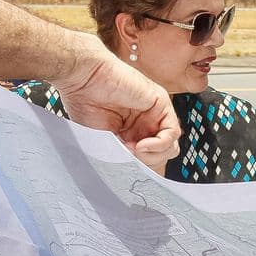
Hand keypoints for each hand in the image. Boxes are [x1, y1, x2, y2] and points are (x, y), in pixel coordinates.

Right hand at [51, 39, 180, 168]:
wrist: (82, 79)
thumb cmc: (84, 104)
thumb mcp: (103, 141)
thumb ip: (122, 157)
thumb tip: (136, 173)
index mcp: (130, 134)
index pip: (149, 160)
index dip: (142, 171)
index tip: (128, 176)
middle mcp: (144, 125)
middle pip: (161, 156)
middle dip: (147, 165)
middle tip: (129, 161)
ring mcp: (153, 115)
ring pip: (170, 147)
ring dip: (153, 156)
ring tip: (133, 151)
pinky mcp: (160, 103)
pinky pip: (172, 132)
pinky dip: (159, 144)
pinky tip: (141, 145)